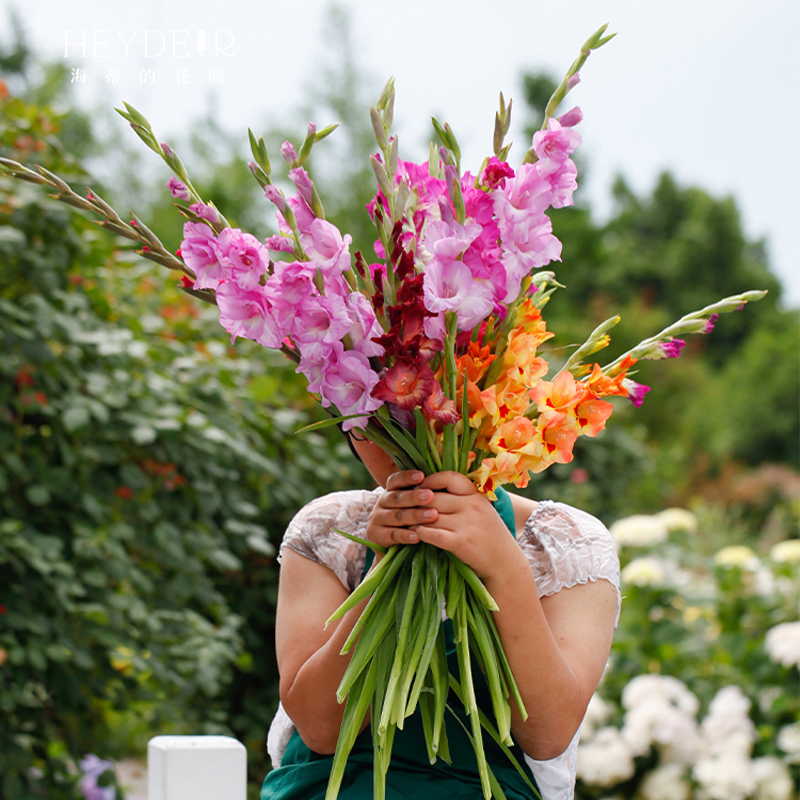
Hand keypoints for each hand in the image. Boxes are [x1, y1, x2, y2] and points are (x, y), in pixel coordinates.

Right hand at [366, 470, 438, 548]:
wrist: (392, 544)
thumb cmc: (410, 517)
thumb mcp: (412, 503)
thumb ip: (423, 491)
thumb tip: (443, 479)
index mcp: (390, 490)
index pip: (395, 480)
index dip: (407, 477)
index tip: (422, 476)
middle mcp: (382, 502)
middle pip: (397, 497)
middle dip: (414, 497)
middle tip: (431, 496)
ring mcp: (377, 519)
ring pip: (396, 516)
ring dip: (414, 516)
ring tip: (432, 516)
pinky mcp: (376, 536)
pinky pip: (391, 535)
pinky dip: (404, 536)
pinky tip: (417, 536)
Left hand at [412, 471, 526, 580]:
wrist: (505, 564)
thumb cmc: (490, 536)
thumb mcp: (481, 510)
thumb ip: (462, 499)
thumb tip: (432, 489)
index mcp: (476, 495)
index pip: (449, 477)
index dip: (430, 481)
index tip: (419, 488)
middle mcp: (472, 506)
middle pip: (434, 497)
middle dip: (417, 502)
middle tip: (405, 507)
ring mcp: (467, 524)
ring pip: (429, 515)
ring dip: (415, 519)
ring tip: (407, 522)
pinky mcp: (461, 543)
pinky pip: (432, 534)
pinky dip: (421, 533)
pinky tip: (417, 535)